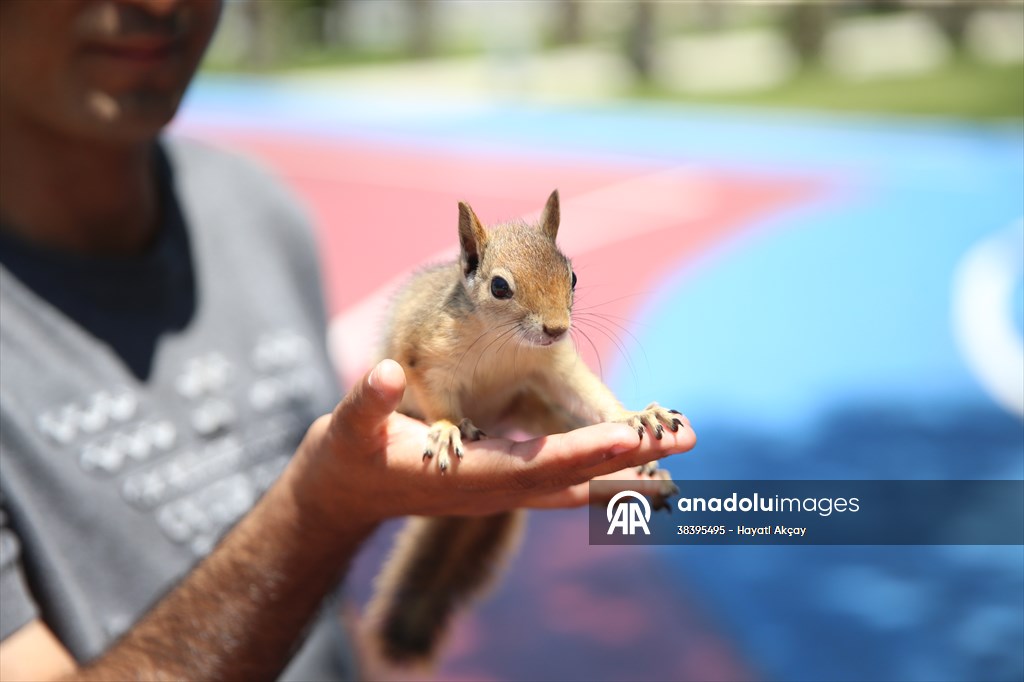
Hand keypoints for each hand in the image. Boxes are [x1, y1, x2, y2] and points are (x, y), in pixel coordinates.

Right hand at [284, 360, 695, 532]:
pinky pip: (561, 482)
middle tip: (685, 440)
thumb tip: (386, 372)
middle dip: (629, 463)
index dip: (584, 454)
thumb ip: (367, 403)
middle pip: (573, 480)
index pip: (538, 465)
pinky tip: (628, 464)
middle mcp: (494, 490)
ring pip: (574, 487)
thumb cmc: (348, 457)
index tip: (631, 439)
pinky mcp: (502, 483)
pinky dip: (598, 473)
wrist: (344, 495)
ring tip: (675, 456)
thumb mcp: (349, 427)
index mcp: (468, 476)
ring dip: (624, 472)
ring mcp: (501, 492)